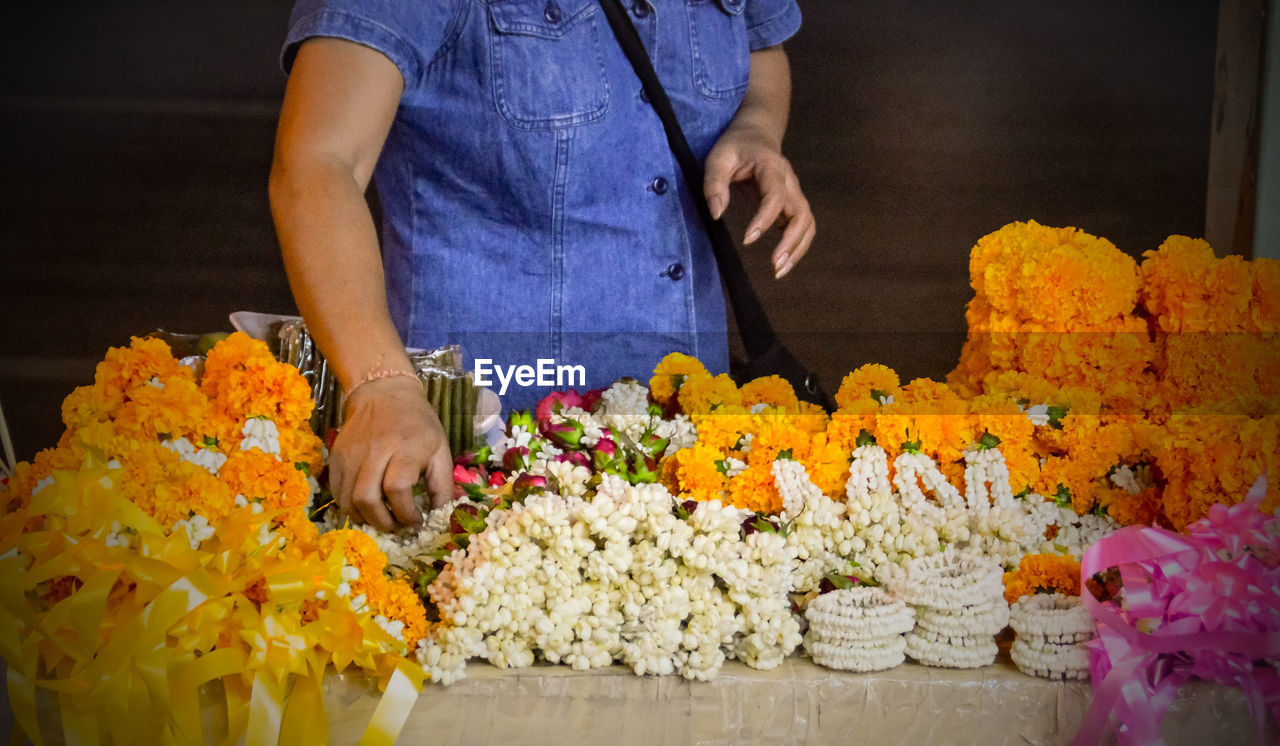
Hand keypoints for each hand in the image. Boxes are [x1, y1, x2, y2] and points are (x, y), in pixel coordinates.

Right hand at [328, 375, 453, 530]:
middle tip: (397, 526)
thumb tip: (440, 517)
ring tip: (382, 519)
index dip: (407, 514)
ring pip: (348, 501)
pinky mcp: (335, 458)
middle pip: (367, 499)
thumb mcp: (440, 450)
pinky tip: (366, 508)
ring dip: (365, 519)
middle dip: (383, 523)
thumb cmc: (417, 424)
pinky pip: (336, 492)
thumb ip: (442, 485)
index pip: (398, 490)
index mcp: (404, 448)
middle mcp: (374, 452)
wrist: (382, 393)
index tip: (417, 521)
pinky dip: (350, 508)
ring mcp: (350, 455)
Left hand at [704, 124, 814, 278]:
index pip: (776, 196)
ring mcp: (794, 194)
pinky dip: (797, 246)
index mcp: (772, 168)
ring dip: (798, 249)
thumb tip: (717, 214)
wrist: (756, 134)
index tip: (748, 239)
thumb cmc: (735, 146)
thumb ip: (714, 184)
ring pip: (807, 224)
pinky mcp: (792, 205)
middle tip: (774, 265)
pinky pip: (803, 227)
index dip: (765, 219)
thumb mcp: (718, 159)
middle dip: (791, 242)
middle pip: (802, 214)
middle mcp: (790, 182)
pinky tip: (783, 262)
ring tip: (780, 270)